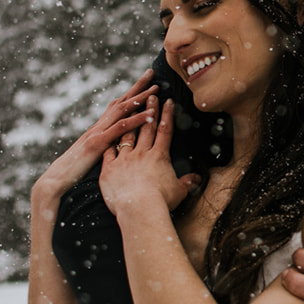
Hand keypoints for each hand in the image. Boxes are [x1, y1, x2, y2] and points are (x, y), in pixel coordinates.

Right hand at [32, 71, 157, 207]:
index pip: (117, 106)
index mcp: (99, 129)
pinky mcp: (97, 143)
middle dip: (136, 86)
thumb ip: (105, 147)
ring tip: (156, 89)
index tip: (145, 82)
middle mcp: (99, 126)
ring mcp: (97, 133)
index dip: (131, 93)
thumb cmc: (74, 172)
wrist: (56, 180)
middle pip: (120, 101)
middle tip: (151, 72)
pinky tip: (150, 115)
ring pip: (121, 110)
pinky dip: (136, 120)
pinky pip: (120, 128)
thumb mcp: (93, 156)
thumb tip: (118, 144)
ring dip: (140, 98)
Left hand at [100, 99, 199, 215]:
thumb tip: (197, 179)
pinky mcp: (109, 167)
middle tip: (150, 95)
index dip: (167, 115)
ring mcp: (124, 159)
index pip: (165, 131)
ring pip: (127, 135)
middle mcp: (142, 153)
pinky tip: (106, 136)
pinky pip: (108, 151)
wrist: (139, 208)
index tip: (168, 101)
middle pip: (146, 127)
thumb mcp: (179, 191)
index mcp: (159, 156)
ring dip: (129, 121)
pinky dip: (108, 143)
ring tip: (129, 109)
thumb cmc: (161, 201)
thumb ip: (187, 182)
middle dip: (149, 109)